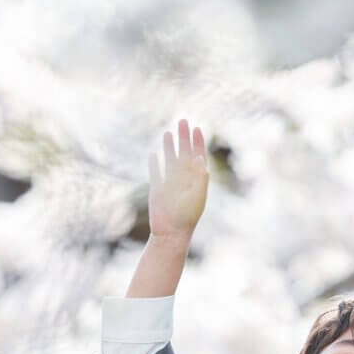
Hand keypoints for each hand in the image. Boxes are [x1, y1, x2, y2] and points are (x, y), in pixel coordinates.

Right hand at [147, 118, 208, 243]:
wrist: (171, 232)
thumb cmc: (187, 216)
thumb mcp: (198, 195)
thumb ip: (200, 177)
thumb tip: (199, 158)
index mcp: (196, 179)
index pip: (198, 155)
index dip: (198, 142)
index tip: (197, 128)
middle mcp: (183, 178)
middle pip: (184, 153)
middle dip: (183, 137)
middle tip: (182, 121)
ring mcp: (170, 183)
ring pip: (169, 160)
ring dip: (169, 147)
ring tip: (167, 133)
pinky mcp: (157, 190)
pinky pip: (155, 173)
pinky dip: (154, 164)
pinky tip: (153, 155)